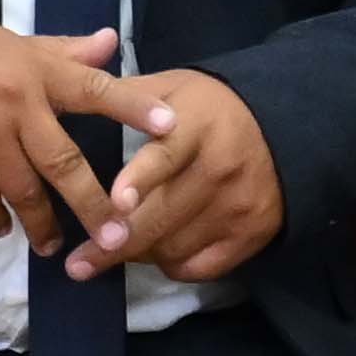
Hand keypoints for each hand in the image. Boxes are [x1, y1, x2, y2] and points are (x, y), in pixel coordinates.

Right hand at [0, 22, 151, 249]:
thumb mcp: (6, 44)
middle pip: (65, 162)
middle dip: (94, 204)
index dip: (133, 107)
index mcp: (32, 71)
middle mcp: (14, 104)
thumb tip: (110, 41)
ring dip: (43, 224)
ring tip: (53, 244)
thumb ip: (60, 51)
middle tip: (118, 236)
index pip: (93, 88)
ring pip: (26, 193)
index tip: (170, 126)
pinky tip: (3, 228)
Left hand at [84, 67, 283, 284]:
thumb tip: (71, 103)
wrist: (284, 126)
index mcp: (196, 126)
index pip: (165, 156)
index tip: (116, 201)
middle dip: (115, 243)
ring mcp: (237, 206)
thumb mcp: (172, 87)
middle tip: (78, 264)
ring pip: (173, 247)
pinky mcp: (251, 235)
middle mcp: (220, 168)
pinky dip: (171, 264)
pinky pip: (198, 267)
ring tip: (117, 244)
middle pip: (162, 216)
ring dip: (139, 252)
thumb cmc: (211, 107)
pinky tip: (158, 250)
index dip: (140, 179)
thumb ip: (126, 98)